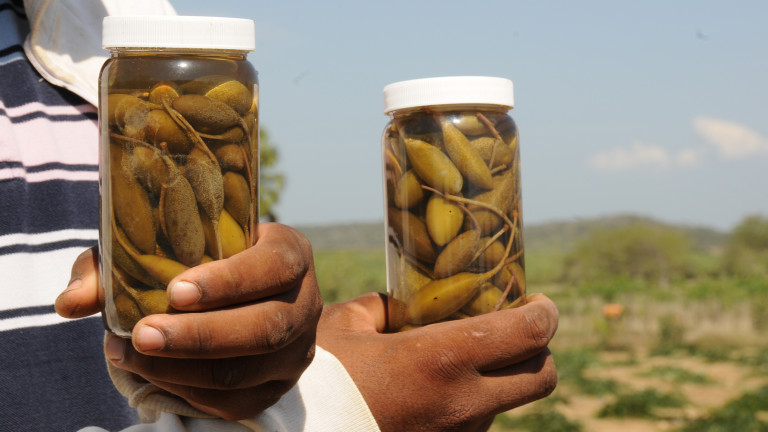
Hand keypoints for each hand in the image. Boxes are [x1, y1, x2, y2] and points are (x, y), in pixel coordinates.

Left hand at [55, 223, 322, 419]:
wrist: (243, 294)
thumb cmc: (200, 259)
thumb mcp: (164, 245)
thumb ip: (116, 264)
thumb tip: (72, 302)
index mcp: (290, 253)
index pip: (272, 266)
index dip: (229, 282)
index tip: (174, 292)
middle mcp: (305, 302)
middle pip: (264, 328)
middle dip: (199, 337)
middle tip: (142, 335)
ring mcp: (297, 350)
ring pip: (246, 373)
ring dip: (183, 370)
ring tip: (129, 355)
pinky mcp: (279, 386)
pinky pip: (236, 403)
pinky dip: (188, 393)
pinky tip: (151, 375)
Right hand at [317, 292, 557, 431]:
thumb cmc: (320, 377)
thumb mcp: (348, 324)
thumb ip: (382, 305)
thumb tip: (401, 302)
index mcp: (442, 358)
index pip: (529, 334)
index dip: (545, 312)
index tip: (538, 302)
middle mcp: (463, 403)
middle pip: (544, 377)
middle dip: (540, 349)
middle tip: (519, 331)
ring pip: (510, 403)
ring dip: (501, 379)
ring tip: (463, 362)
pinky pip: (477, 424)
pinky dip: (472, 404)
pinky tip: (438, 392)